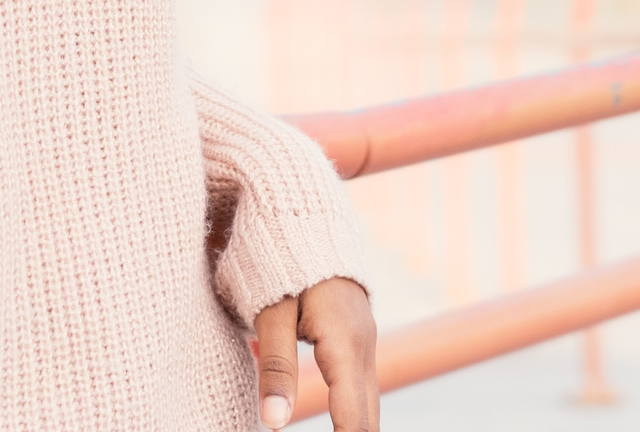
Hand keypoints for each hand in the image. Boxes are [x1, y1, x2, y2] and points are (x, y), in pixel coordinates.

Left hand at [254, 277, 375, 430]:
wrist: (302, 227)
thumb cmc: (283, 267)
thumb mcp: (271, 317)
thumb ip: (276, 369)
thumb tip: (274, 422)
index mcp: (346, 346)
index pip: (352, 419)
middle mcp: (364, 348)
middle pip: (367, 417)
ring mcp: (364, 343)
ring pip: (367, 403)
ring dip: (350, 427)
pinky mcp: (356, 339)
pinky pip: (358, 385)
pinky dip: (348, 410)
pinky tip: (335, 422)